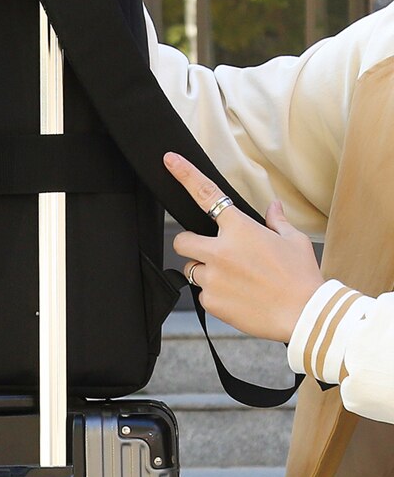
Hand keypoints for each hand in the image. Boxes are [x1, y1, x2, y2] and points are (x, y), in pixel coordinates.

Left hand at [164, 152, 323, 342]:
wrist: (305, 315)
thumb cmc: (302, 276)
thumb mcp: (294, 241)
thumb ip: (277, 221)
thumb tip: (273, 206)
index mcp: (239, 229)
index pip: (206, 194)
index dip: (185, 175)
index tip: (170, 160)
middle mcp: (220, 250)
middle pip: (181, 240)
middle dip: (190, 244)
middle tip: (210, 252)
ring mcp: (213, 276)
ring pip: (191, 270)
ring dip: (205, 272)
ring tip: (235, 281)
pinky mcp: (211, 300)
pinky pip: (202, 294)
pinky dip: (215, 295)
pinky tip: (239, 299)